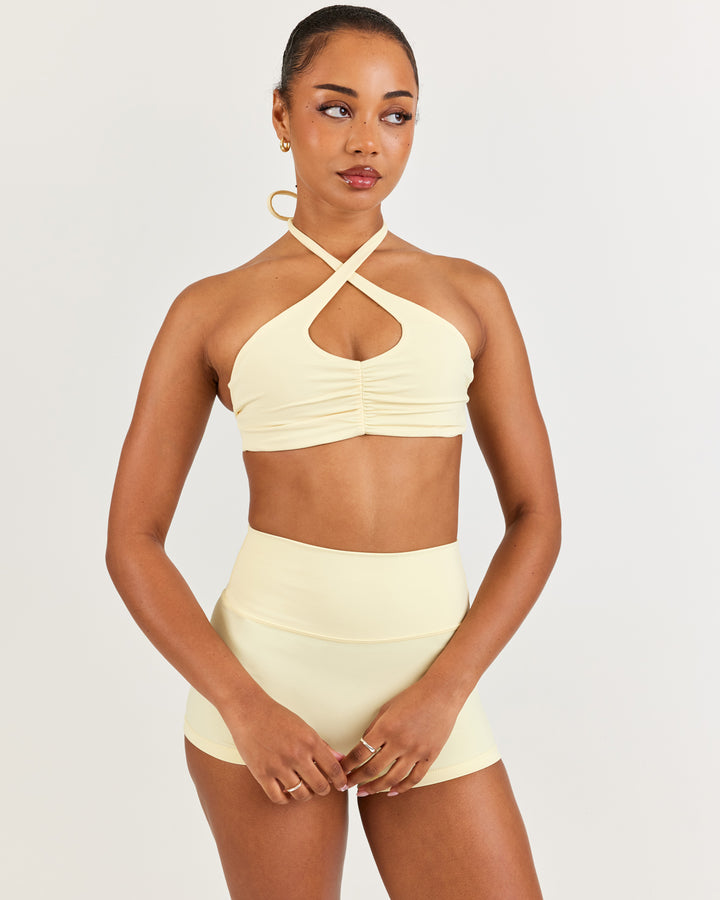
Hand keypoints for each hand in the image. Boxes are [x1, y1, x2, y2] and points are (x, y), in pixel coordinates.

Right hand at [224, 693, 347, 803]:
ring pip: (301, 794)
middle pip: (320, 786)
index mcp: (310, 741)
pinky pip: (279, 798)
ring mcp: (279, 766)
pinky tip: (286, 792)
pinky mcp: (262, 774)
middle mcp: (297, 755)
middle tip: (322, 788)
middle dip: (324, 790)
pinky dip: (285, 799)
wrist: (249, 711)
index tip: (342, 786)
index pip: (333, 769)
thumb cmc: (277, 717)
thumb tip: (339, 759)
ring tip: (304, 789)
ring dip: (305, 794)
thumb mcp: (304, 727)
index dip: (340, 780)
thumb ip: (322, 745)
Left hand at [341, 678, 462, 795]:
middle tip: (346, 786)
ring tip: (364, 792)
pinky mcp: (430, 756)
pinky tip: (391, 792)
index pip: (360, 753)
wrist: (441, 694)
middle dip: (356, 780)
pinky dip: (402, 788)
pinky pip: (414, 778)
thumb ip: (374, 727)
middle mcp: (399, 742)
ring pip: (392, 778)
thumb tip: (362, 746)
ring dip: (375, 788)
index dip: (347, 765)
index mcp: (385, 728)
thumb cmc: (412, 697)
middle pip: (372, 769)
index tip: (340, 772)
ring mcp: (416, 751)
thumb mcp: (387, 707)